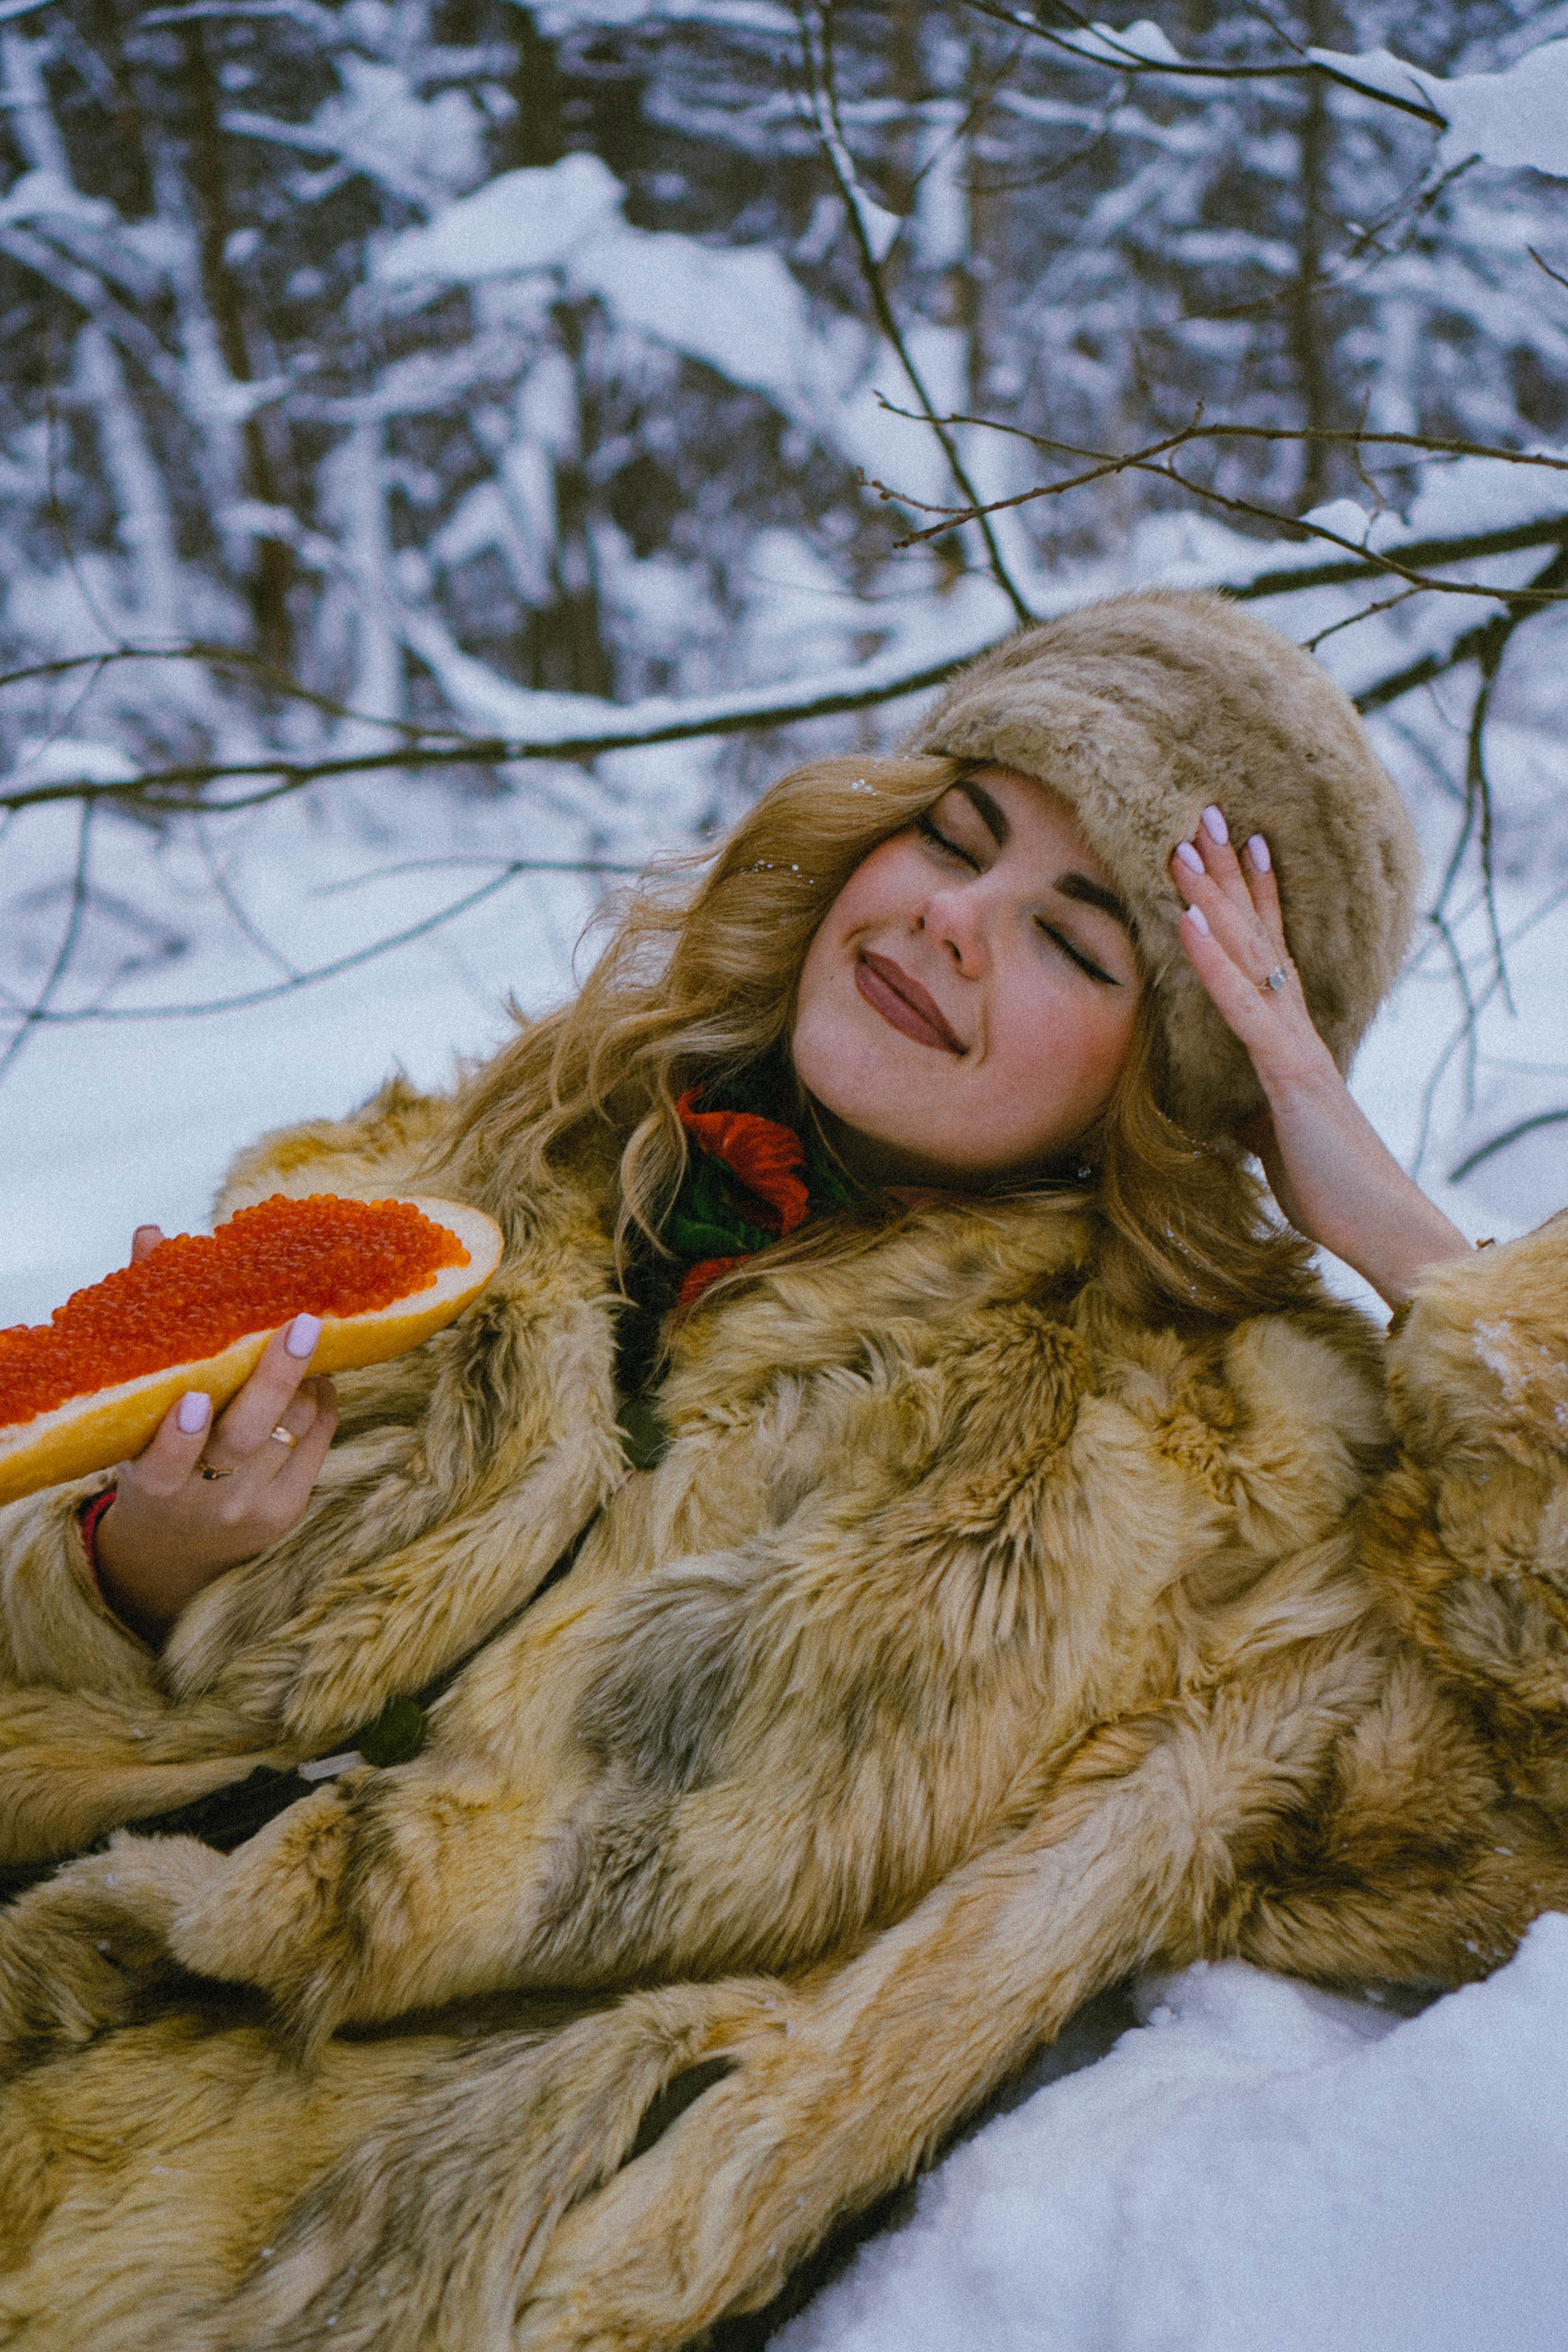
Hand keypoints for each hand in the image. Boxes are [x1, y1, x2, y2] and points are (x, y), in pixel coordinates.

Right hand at [93, 1225, 337, 1639]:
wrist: (174, 1549)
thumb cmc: (151, 1452)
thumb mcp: (135, 1410)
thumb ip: (146, 1325)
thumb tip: (151, 1235)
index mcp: (151, 1484)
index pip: (163, 1465)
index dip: (179, 1437)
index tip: (195, 1398)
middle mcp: (202, 1503)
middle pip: (244, 1440)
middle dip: (274, 1381)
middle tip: (301, 1324)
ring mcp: (251, 1511)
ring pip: (290, 1432)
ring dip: (303, 1381)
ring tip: (307, 1338)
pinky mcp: (289, 1510)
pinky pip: (317, 1443)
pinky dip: (321, 1402)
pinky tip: (317, 1376)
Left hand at [1170, 808, 1470, 1307]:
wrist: (1374, 1223)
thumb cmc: (1327, 1186)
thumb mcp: (1269, 1139)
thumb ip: (1247, 1111)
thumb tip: (1222, 1108)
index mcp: (1290, 1039)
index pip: (1267, 953)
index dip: (1252, 898)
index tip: (1237, 845)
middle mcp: (1296, 1027)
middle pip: (1257, 934)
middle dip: (1228, 874)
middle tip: (1202, 811)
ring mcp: (1294, 1043)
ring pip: (1248, 954)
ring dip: (1212, 896)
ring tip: (1182, 843)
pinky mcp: (1289, 1072)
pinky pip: (1242, 1006)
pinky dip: (1212, 961)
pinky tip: (1186, 919)